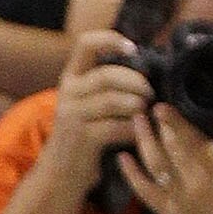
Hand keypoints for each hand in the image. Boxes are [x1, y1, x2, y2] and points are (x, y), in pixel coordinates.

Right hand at [43, 30, 152, 194]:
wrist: (61, 173)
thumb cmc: (85, 134)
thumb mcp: (88, 103)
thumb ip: (106, 85)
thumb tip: (147, 66)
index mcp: (70, 78)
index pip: (85, 44)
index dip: (110, 40)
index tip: (133, 49)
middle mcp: (67, 93)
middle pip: (107, 75)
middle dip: (136, 82)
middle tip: (151, 94)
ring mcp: (71, 116)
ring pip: (112, 100)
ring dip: (137, 105)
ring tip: (147, 112)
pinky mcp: (80, 138)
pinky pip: (115, 127)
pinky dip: (133, 129)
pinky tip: (140, 134)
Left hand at [119, 107, 212, 213]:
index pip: (188, 135)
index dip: (172, 119)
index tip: (160, 106)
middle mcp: (193, 177)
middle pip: (169, 144)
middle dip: (157, 125)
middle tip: (145, 107)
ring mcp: (178, 195)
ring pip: (154, 161)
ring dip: (143, 139)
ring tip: (136, 122)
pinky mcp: (168, 212)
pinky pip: (144, 190)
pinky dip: (131, 173)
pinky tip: (122, 158)